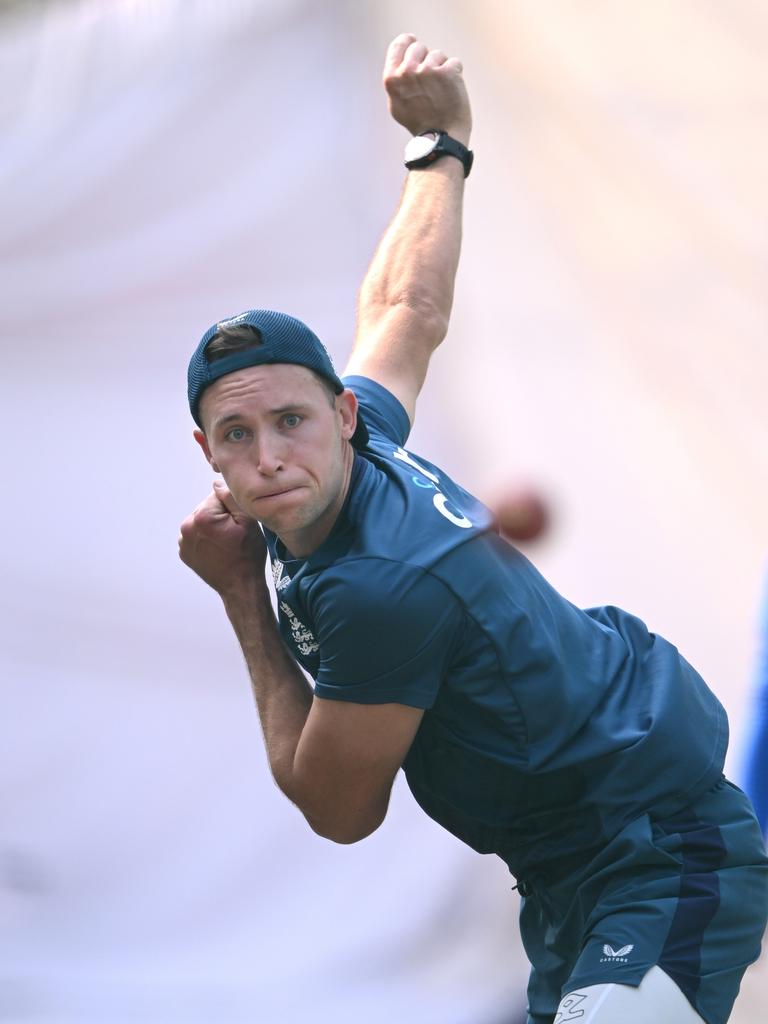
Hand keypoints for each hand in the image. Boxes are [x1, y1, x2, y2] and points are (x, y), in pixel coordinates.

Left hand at [179, 481, 267, 596]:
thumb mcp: (248, 522)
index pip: (217, 496)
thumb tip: (215, 483)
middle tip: (234, 534)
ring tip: (226, 543)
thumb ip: (231, 497)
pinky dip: (205, 539)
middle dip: (219, 516)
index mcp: (202, 517)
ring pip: (201, 521)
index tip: (238, 523)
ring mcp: (183, 541)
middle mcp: (186, 527)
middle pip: (206, 508)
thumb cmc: (248, 555)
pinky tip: (218, 549)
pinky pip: (195, 536)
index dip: (231, 507)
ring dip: (212, 527)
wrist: (240, 586)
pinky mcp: (184, 552)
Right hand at [383, 33, 471, 144]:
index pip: (400, 44)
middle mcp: (408, 71)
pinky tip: (451, 92)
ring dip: (442, 69)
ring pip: (438, 55)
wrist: (440, 138)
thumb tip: (400, 64)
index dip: (409, 42)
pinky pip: (454, 63)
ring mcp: (428, 70)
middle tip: (430, 81)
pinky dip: (455, 75)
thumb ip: (397, 81)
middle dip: (426, 59)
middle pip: (419, 47)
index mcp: (392, 78)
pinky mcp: (447, 73)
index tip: (414, 43)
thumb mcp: (397, 104)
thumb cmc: (419, 124)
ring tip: (440, 92)